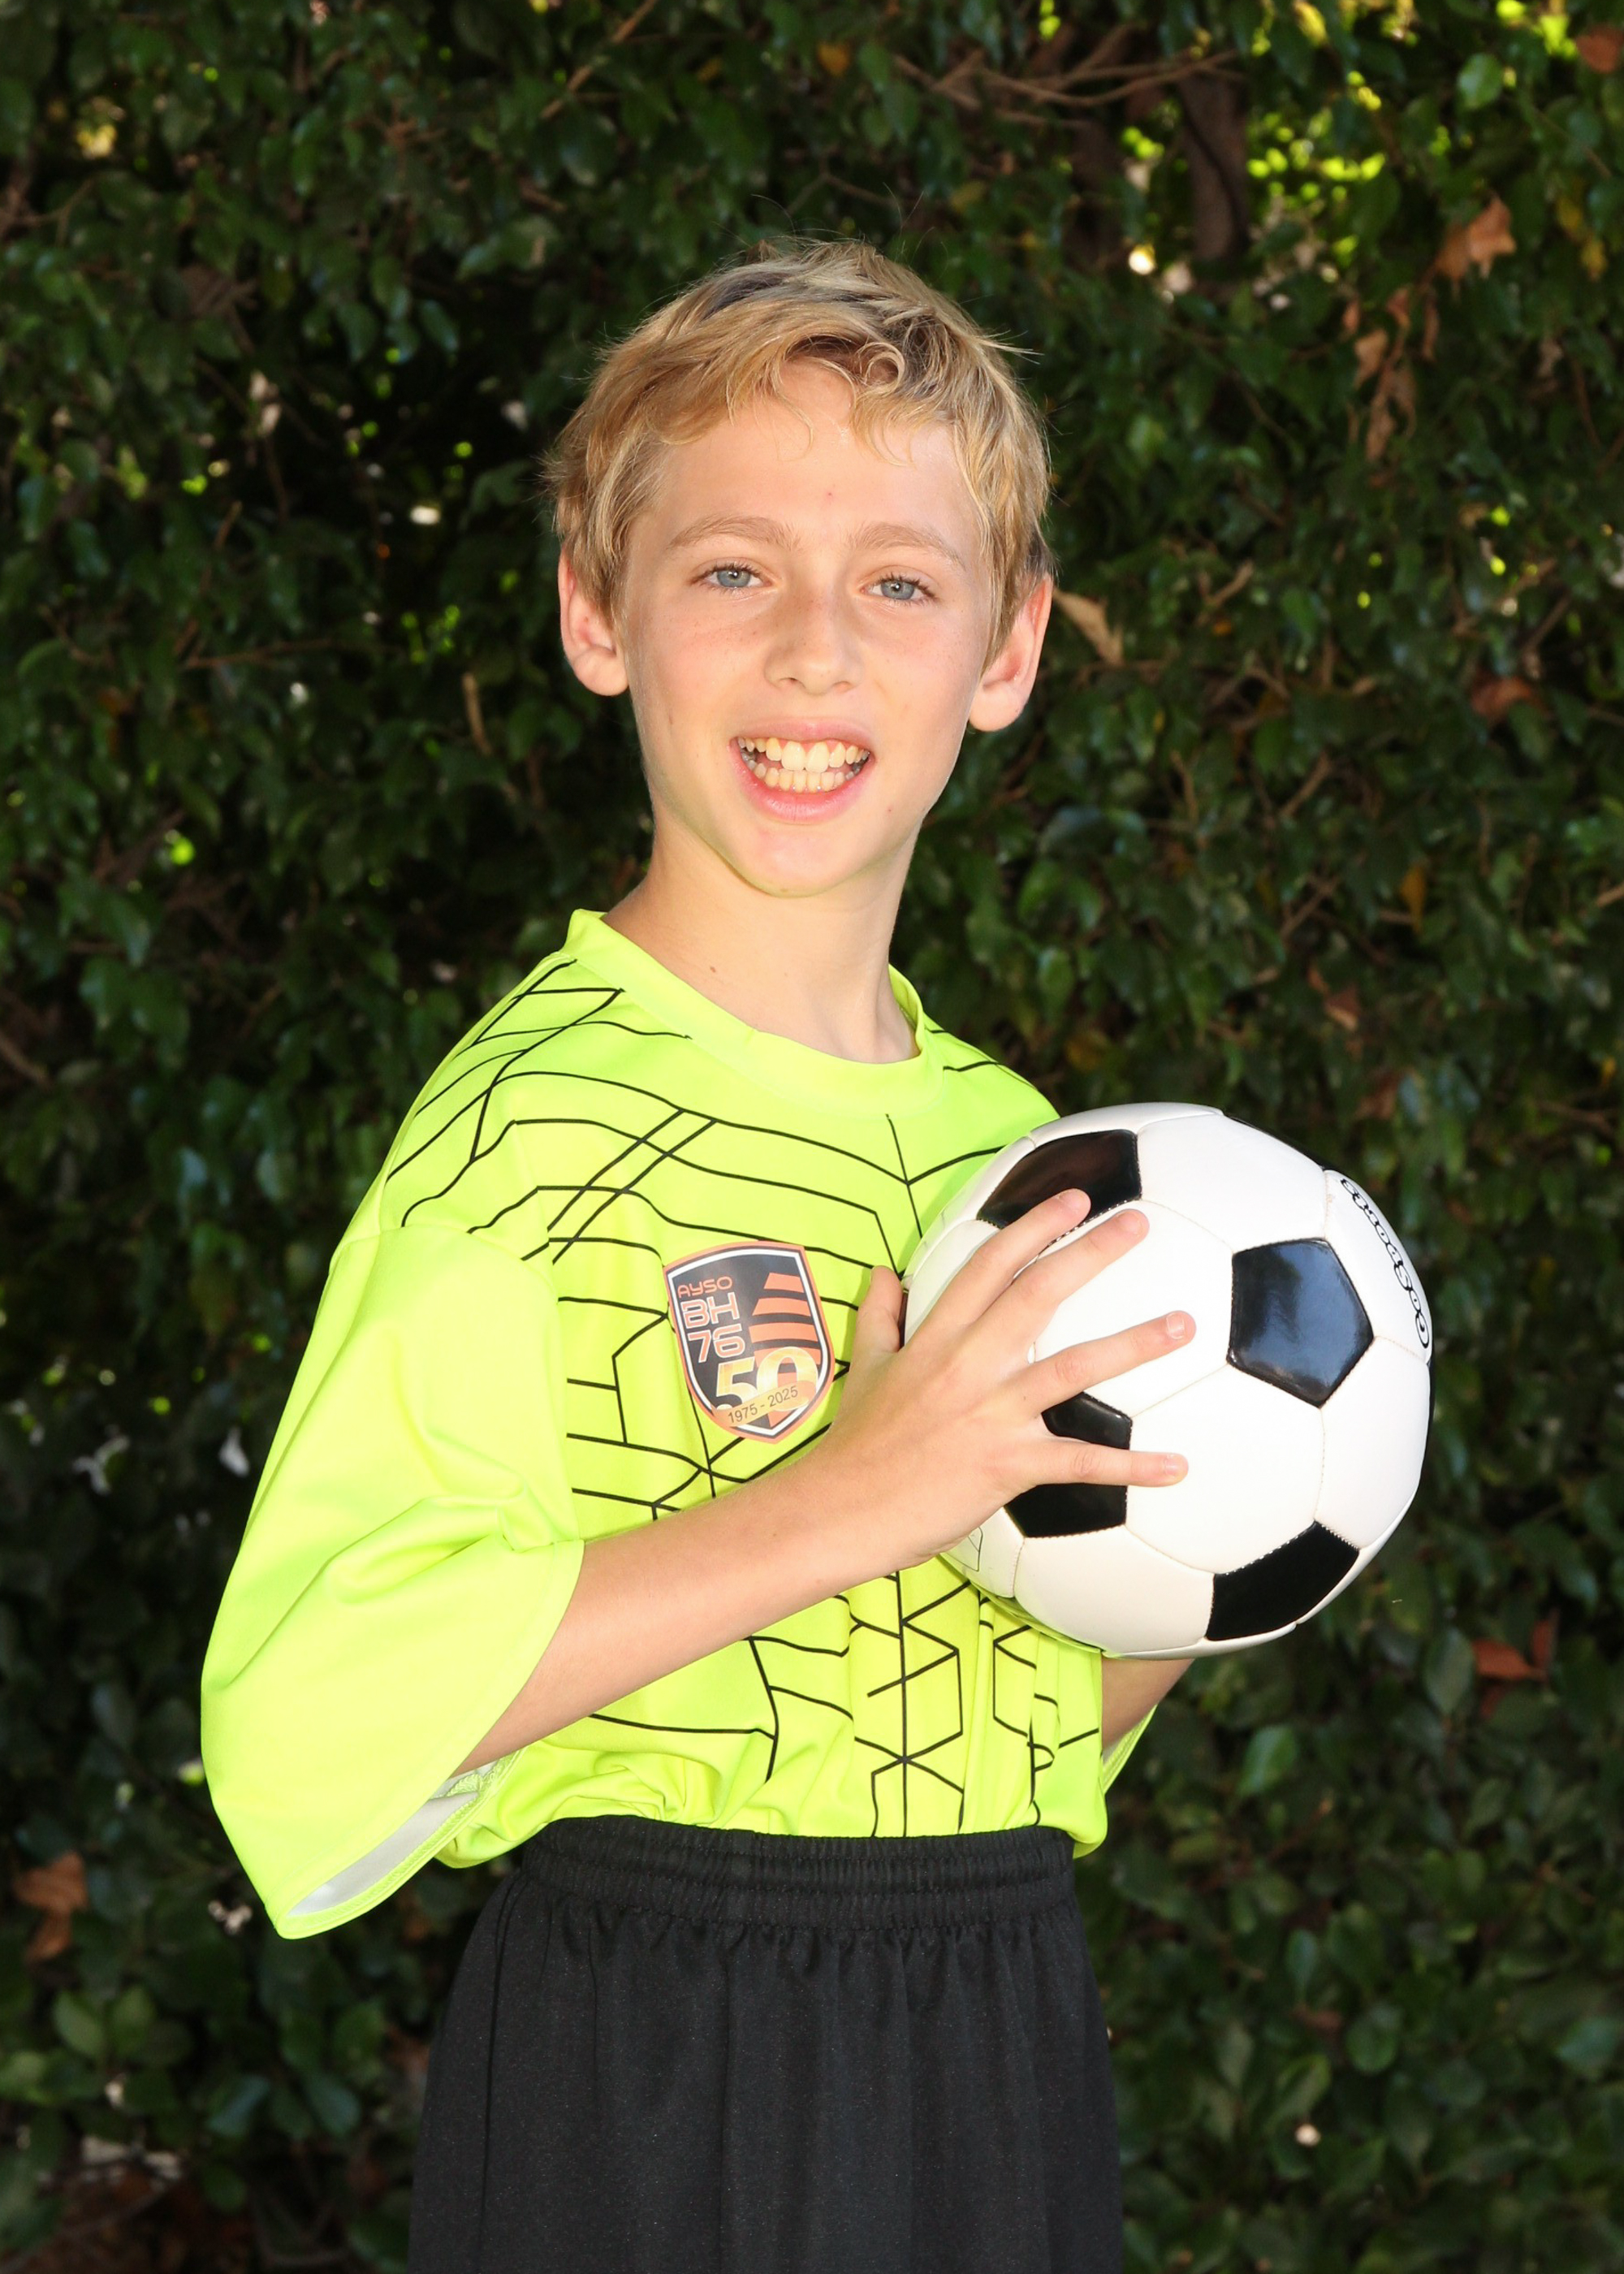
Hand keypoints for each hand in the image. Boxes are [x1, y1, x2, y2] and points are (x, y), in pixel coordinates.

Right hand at [811, 1188, 1191, 1571]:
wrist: (842, 1511)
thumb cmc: (857, 1444)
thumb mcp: (864, 1368)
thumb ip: (880, 1317)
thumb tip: (882, 1274)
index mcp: (937, 1338)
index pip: (990, 1265)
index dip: (1033, 1225)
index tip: (1075, 1198)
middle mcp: (968, 1365)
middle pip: (1037, 1294)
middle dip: (1090, 1253)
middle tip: (1138, 1224)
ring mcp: (991, 1414)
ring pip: (1072, 1367)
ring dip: (1133, 1344)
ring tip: (1182, 1324)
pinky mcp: (1007, 1464)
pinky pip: (1079, 1462)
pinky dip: (1130, 1466)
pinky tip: (1176, 1467)